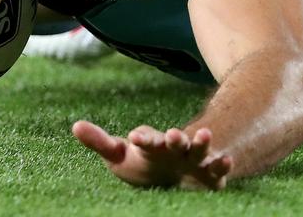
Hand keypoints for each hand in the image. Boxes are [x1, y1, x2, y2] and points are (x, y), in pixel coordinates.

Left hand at [72, 120, 232, 189]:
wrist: (176, 172)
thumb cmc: (143, 162)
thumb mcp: (119, 155)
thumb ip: (101, 142)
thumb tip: (75, 126)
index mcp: (154, 145)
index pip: (147, 139)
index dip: (143, 138)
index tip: (134, 136)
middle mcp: (176, 149)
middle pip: (177, 141)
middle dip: (176, 138)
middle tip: (173, 134)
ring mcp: (194, 160)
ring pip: (200, 150)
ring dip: (202, 143)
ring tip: (205, 135)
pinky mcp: (209, 175)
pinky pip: (218, 170)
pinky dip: (223, 165)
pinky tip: (227, 161)